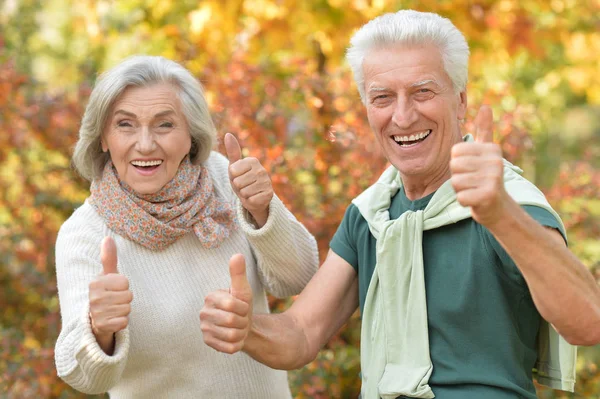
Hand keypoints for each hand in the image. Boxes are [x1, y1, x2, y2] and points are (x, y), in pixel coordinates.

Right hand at [88, 237, 132, 352]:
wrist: (96, 319)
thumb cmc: (106, 292)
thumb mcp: (108, 275)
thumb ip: (108, 258)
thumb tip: (107, 238)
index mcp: (95, 283)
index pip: (125, 282)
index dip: (124, 286)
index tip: (114, 289)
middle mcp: (94, 298)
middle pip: (129, 296)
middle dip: (125, 299)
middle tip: (115, 301)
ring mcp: (97, 313)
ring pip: (127, 309)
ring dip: (124, 310)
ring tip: (113, 310)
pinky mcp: (102, 327)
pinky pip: (124, 322)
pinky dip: (122, 322)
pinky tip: (113, 320)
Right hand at [200, 254, 252, 353]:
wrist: (243, 326)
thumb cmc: (242, 305)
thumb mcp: (242, 289)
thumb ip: (238, 273)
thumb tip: (237, 255)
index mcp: (210, 297)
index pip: (232, 305)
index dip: (244, 308)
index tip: (242, 307)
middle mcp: (203, 313)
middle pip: (231, 321)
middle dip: (243, 321)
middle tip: (241, 319)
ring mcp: (204, 329)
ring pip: (231, 336)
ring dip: (241, 333)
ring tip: (238, 328)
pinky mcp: (208, 343)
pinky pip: (229, 348)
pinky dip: (237, 344)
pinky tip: (234, 338)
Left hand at [225, 133, 272, 227]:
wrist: (253, 196)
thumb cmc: (242, 179)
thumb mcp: (234, 166)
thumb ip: (232, 151)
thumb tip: (228, 134)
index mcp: (253, 161)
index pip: (232, 171)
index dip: (233, 177)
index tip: (239, 177)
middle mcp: (262, 170)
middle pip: (238, 182)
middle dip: (238, 187)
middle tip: (244, 186)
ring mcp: (267, 182)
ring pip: (244, 192)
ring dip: (244, 194)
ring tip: (249, 191)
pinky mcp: (269, 194)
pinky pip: (251, 200)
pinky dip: (250, 201)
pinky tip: (254, 197)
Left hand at [450, 106, 509, 226]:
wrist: (499, 208)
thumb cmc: (486, 178)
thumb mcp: (487, 152)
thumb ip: (484, 130)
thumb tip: (486, 106)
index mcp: (492, 149)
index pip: (455, 152)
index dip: (458, 164)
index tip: (472, 169)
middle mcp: (495, 161)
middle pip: (454, 166)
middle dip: (458, 177)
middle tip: (473, 182)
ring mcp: (493, 179)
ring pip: (456, 182)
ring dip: (461, 190)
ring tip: (475, 190)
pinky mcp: (488, 195)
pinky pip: (460, 197)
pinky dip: (464, 202)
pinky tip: (476, 201)